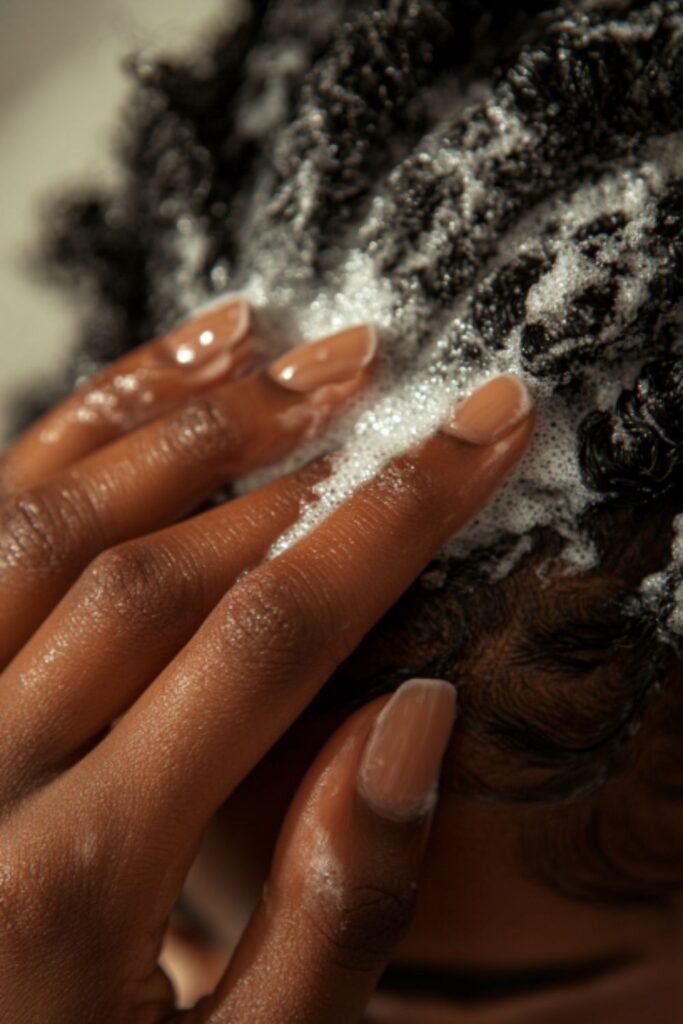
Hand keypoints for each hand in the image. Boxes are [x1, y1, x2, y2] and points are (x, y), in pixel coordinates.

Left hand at [0, 299, 532, 1022]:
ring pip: (58, 515)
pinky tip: (165, 383)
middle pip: (167, 566)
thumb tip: (419, 715)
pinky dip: (80, 434)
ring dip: (191, 421)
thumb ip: (336, 905)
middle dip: (303, 460)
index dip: (388, 522)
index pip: (268, 641)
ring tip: (300, 361)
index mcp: (77, 877)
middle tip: (398, 391)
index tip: (474, 439)